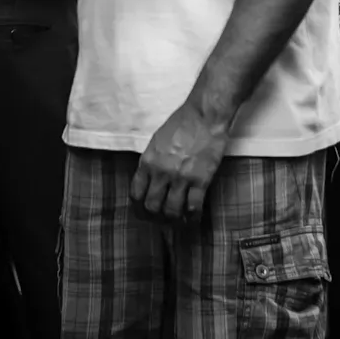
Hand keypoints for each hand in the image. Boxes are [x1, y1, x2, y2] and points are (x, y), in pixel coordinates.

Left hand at [132, 101, 231, 223]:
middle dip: (155, 218)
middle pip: (152, 206)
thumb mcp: (156, 143)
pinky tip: (193, 219)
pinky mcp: (200, 180)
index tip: (143, 213)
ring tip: (178, 222)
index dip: (138, 208)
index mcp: (147, 162)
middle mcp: (161, 172)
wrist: (203, 117)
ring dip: (174, 221)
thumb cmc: (180, 125)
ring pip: (172, 211)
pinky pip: (193, 207)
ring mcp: (181, 178)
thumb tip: (148, 181)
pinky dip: (192, 218)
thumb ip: (150, 163)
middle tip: (162, 220)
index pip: (136, 193)